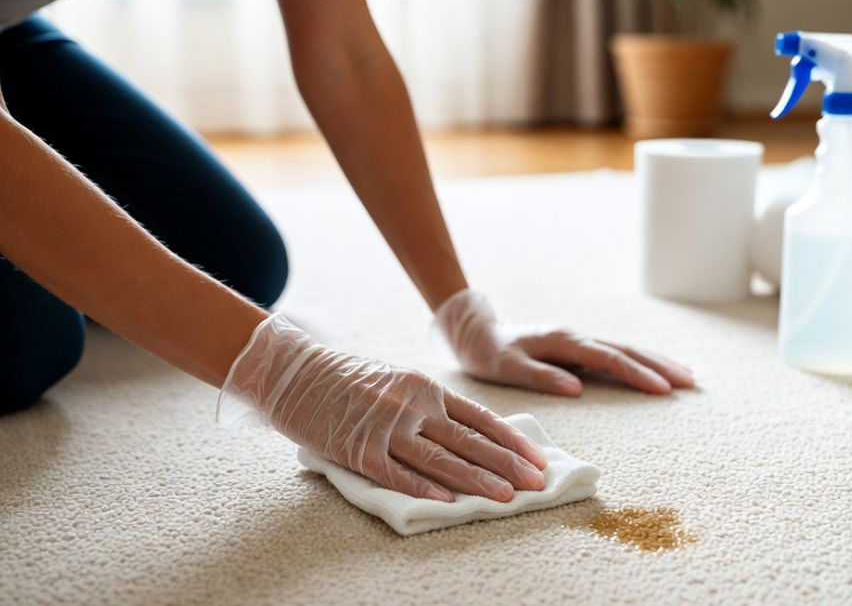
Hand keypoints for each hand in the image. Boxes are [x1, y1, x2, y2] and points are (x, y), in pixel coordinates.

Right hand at [221, 314, 546, 501]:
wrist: (294, 370)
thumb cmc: (348, 377)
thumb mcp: (399, 379)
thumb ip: (431, 404)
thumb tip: (469, 433)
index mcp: (427, 387)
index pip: (480, 418)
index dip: (511, 441)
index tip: (536, 460)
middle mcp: (413, 404)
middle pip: (469, 441)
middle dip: (507, 464)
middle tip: (536, 484)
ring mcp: (386, 426)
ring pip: (440, 459)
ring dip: (476, 480)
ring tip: (505, 497)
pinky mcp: (358, 448)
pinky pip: (395, 473)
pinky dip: (421, 489)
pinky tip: (446, 502)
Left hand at [433, 290, 694, 396]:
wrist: (474, 330)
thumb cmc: (487, 353)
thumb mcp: (505, 367)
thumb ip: (540, 376)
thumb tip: (577, 388)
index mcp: (563, 342)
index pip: (608, 359)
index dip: (637, 374)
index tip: (662, 388)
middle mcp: (577, 337)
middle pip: (626, 350)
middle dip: (660, 365)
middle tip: (691, 381)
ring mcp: (580, 341)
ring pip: (625, 349)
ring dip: (656, 361)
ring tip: (687, 375)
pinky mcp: (578, 348)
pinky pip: (616, 353)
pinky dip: (639, 361)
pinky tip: (655, 370)